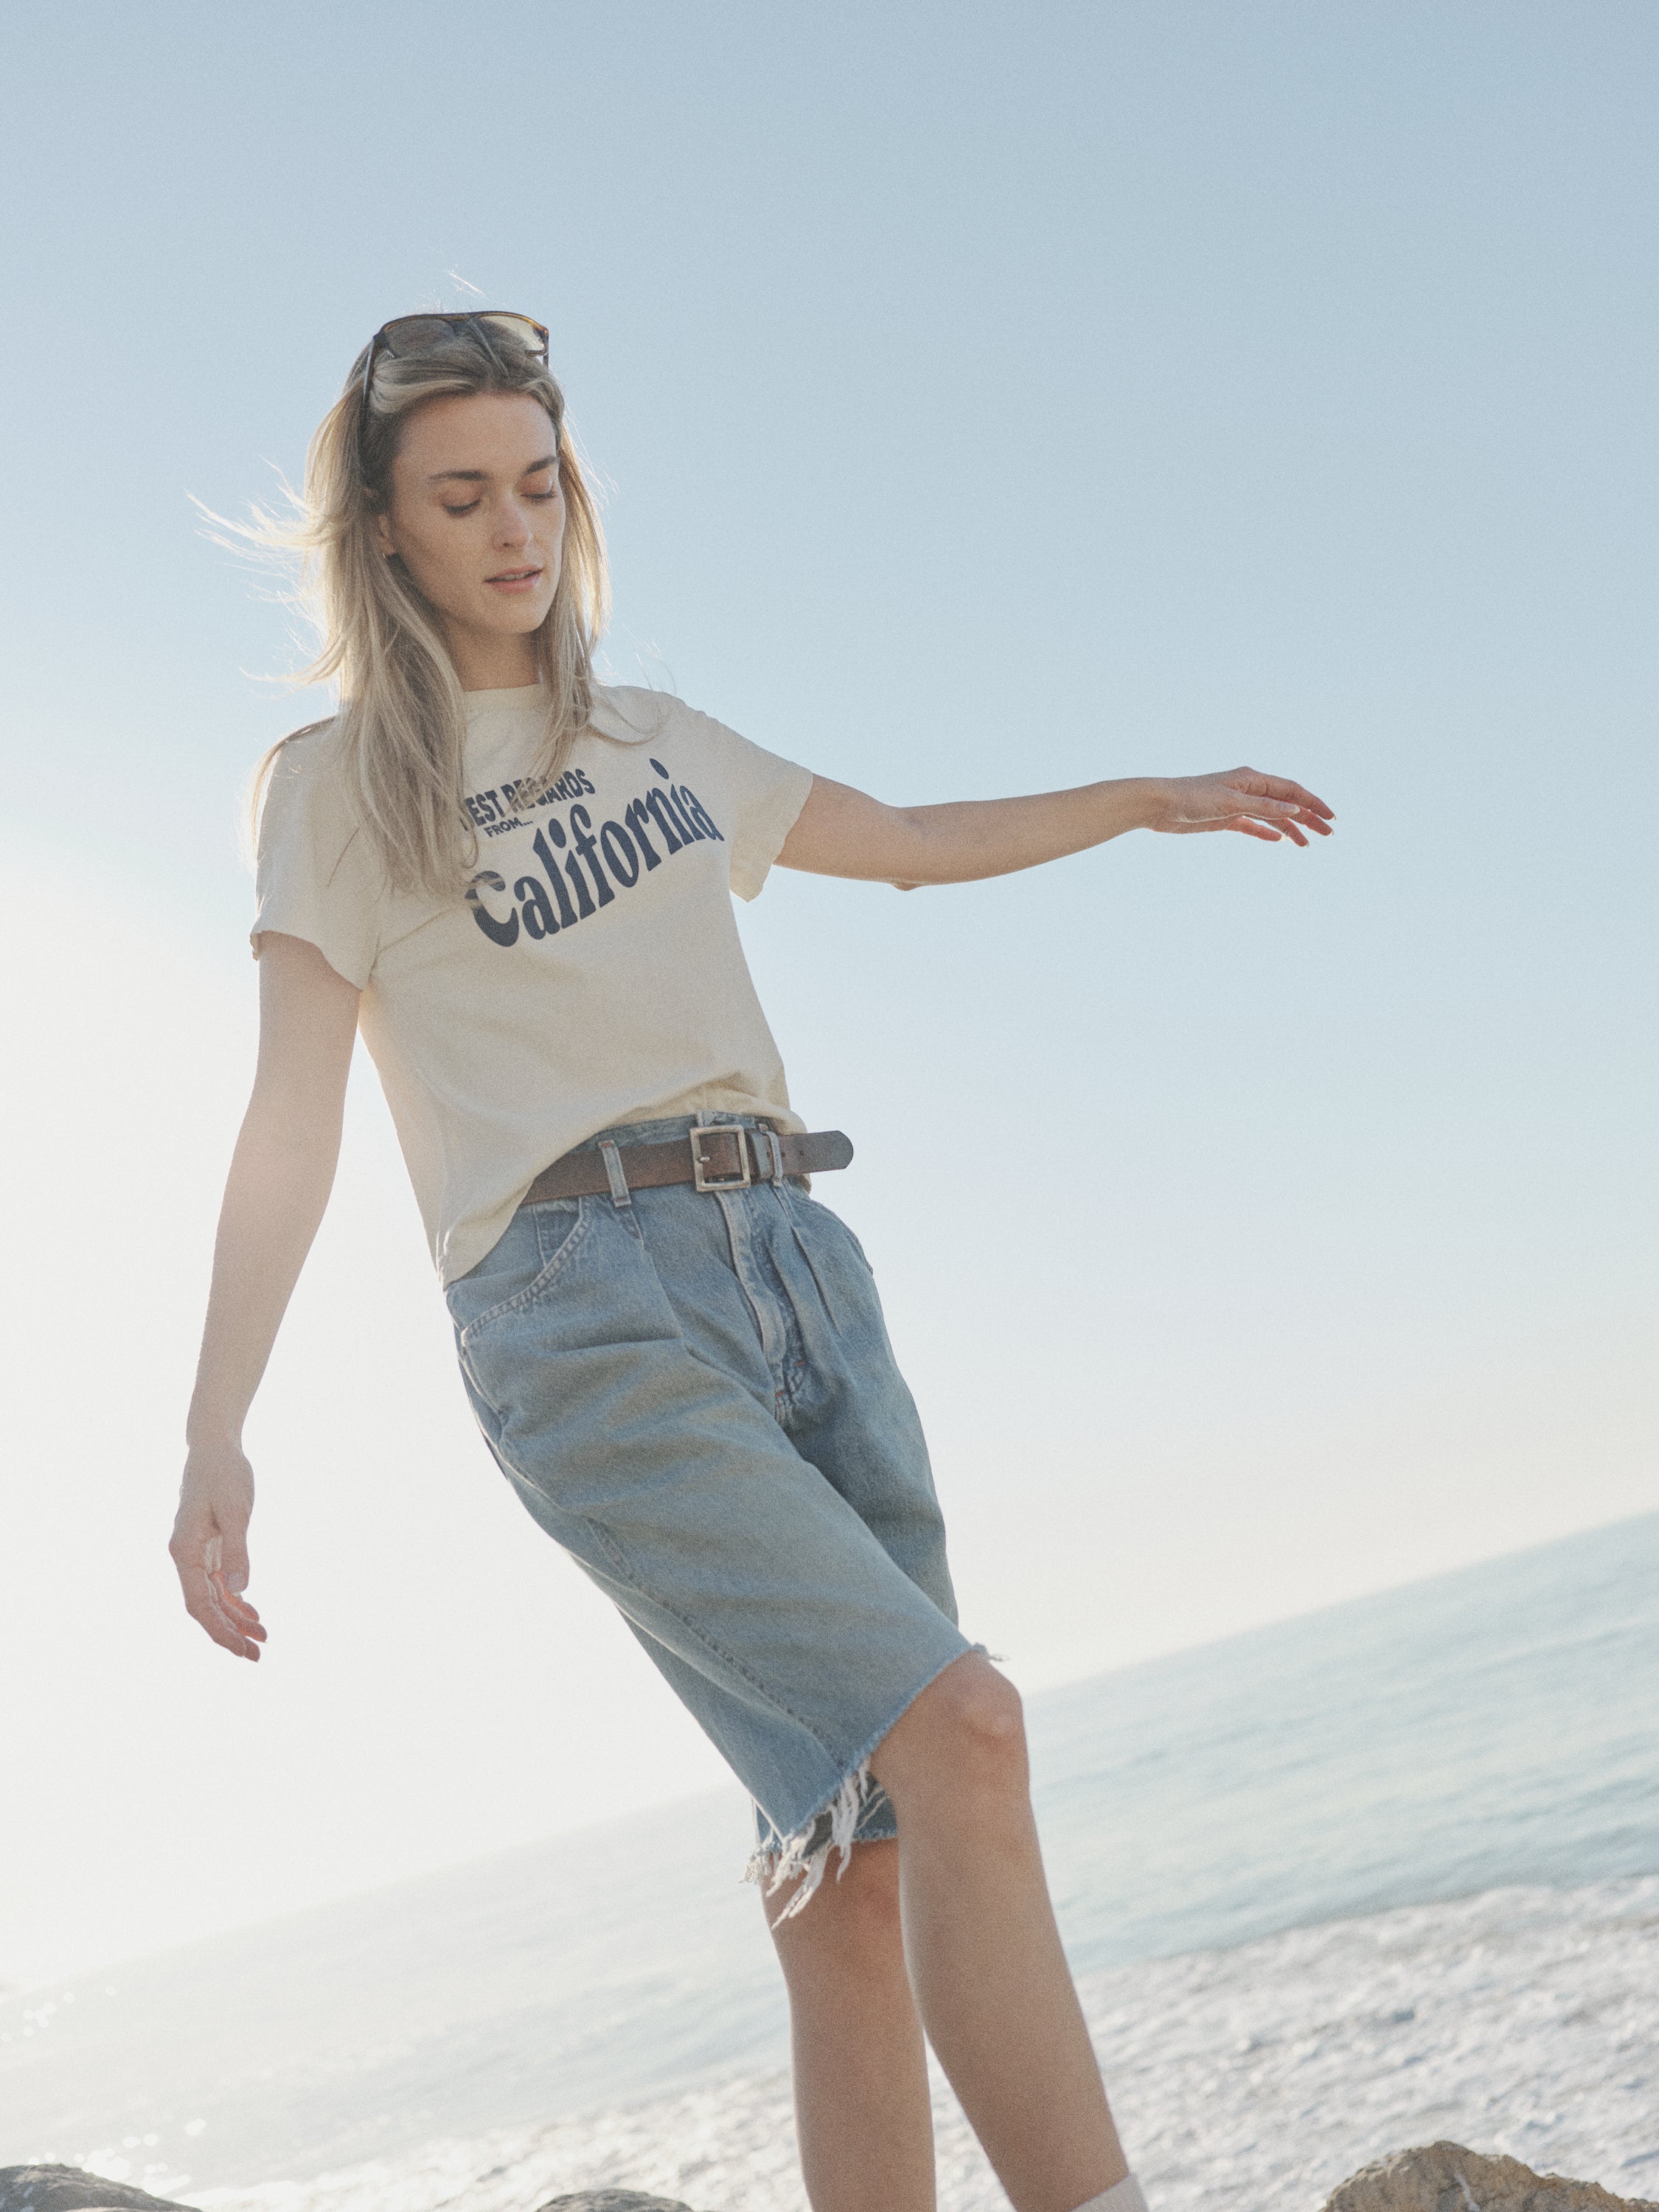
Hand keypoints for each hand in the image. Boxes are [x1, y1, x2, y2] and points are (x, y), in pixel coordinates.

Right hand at [170, 1444, 266, 1660]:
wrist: (215, 1447)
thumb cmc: (224, 1473)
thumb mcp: (235, 1510)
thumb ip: (237, 1551)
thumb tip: (240, 1591)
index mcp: (184, 1552)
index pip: (198, 1604)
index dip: (219, 1630)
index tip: (243, 1649)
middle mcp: (185, 1557)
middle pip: (205, 1607)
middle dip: (229, 1633)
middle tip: (258, 1655)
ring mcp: (196, 1553)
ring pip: (213, 1598)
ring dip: (235, 1619)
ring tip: (262, 1638)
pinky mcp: (209, 1547)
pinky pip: (219, 1583)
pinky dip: (235, 1600)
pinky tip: (253, 1613)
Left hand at [1148, 769, 1334, 845]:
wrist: (1158, 805)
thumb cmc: (1191, 798)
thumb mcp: (1230, 803)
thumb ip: (1262, 806)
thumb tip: (1294, 808)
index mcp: (1252, 779)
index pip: (1291, 790)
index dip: (1313, 803)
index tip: (1330, 818)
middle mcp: (1248, 789)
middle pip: (1285, 803)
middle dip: (1308, 817)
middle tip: (1327, 833)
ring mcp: (1237, 804)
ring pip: (1271, 815)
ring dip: (1290, 827)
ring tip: (1306, 844)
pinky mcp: (1224, 818)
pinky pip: (1252, 825)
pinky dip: (1266, 831)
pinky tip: (1279, 840)